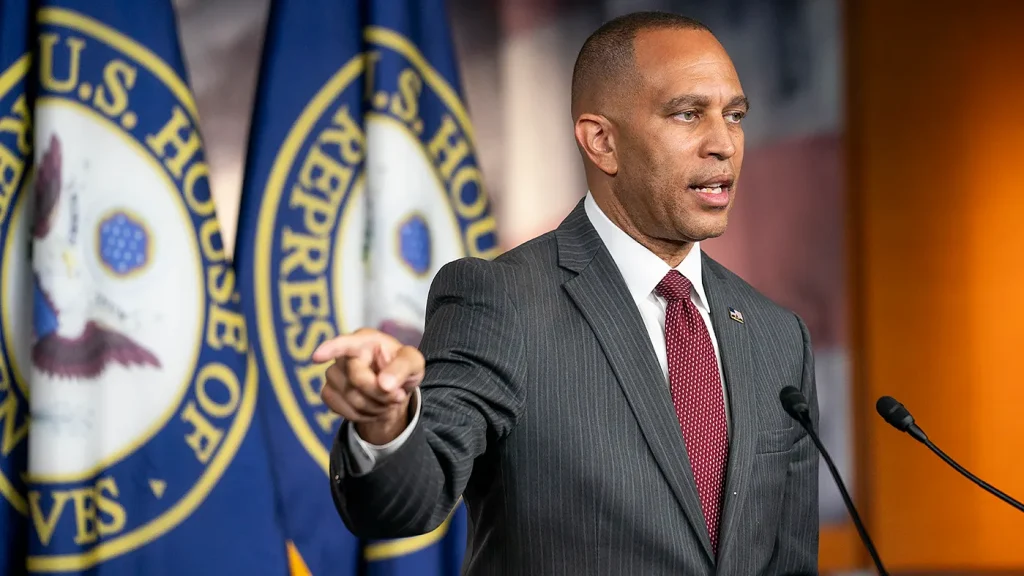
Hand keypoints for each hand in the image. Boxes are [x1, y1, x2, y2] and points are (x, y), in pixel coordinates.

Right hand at [312, 328, 425, 444]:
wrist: (393, 388)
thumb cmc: (403, 368)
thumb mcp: (413, 363)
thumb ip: (402, 368)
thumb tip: (384, 384)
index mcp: (365, 339)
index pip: (345, 343)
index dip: (331, 349)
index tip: (317, 356)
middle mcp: (345, 354)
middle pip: (357, 380)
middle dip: (381, 393)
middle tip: (398, 395)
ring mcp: (333, 373)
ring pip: (350, 399)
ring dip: (375, 406)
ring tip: (386, 400)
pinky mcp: (328, 392)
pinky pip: (342, 410)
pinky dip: (362, 415)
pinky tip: (373, 407)